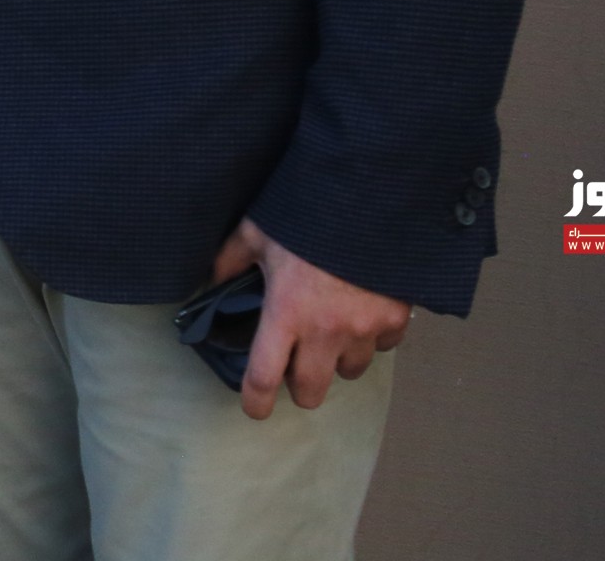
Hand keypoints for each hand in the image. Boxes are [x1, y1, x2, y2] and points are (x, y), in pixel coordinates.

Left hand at [209, 219, 409, 418]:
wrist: (369, 197)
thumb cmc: (307, 215)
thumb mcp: (258, 230)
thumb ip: (230, 258)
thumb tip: (209, 279)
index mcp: (286, 312)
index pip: (264, 377)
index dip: (255, 401)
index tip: (255, 408)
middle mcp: (326, 330)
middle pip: (311, 391)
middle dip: (300, 387)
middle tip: (295, 367)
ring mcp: (364, 328)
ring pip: (350, 370)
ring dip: (337, 359)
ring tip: (330, 330)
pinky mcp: (395, 318)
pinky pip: (383, 346)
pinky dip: (373, 337)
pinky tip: (362, 312)